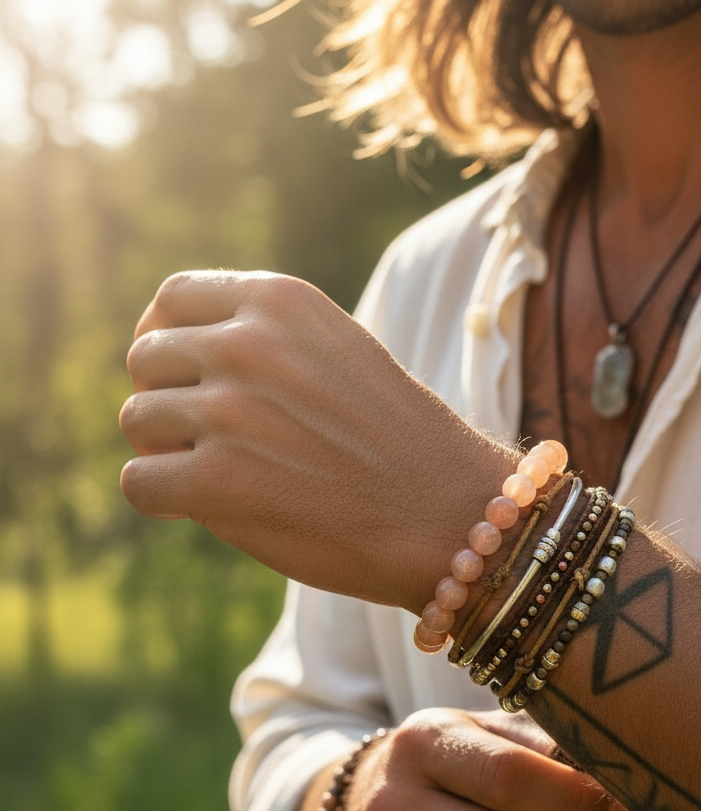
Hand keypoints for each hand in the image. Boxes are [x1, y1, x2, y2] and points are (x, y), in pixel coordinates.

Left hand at [119, 270, 514, 610]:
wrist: (453, 512)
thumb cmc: (400, 442)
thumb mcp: (338, 353)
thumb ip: (264, 341)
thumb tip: (167, 357)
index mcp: (282, 300)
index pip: (172, 299)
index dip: (164, 339)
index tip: (178, 377)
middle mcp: (248, 343)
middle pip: (146, 359)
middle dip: (169, 400)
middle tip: (211, 440)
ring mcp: (229, 411)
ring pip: (136, 420)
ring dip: (168, 451)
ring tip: (224, 475)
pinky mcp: (217, 482)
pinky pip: (139, 483)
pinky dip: (165, 501)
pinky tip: (212, 508)